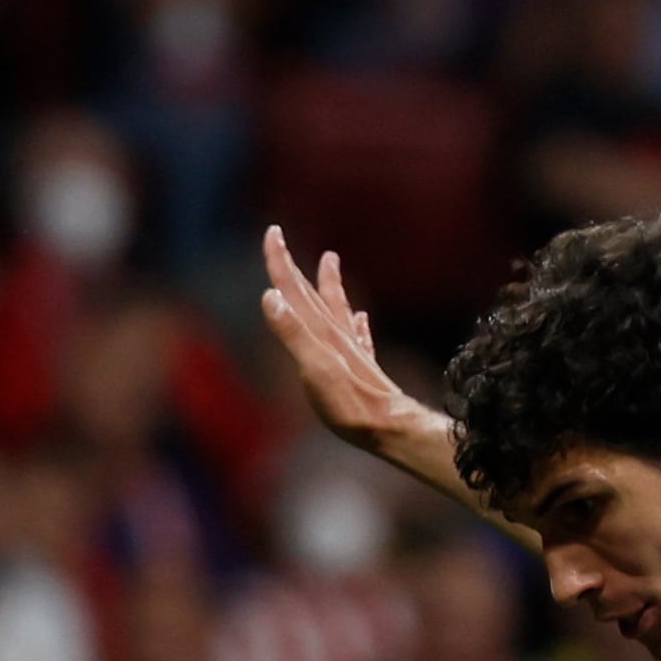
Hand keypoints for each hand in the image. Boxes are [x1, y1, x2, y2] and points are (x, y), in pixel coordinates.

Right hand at [260, 226, 439, 461]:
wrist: (389, 427)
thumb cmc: (350, 403)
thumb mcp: (315, 368)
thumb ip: (293, 333)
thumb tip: (270, 296)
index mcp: (321, 334)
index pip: (294, 291)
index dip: (280, 263)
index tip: (273, 233)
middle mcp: (336, 337)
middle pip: (311, 295)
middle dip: (293, 268)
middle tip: (280, 239)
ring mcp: (351, 352)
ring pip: (338, 309)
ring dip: (330, 285)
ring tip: (330, 260)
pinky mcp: (363, 370)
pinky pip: (359, 337)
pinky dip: (356, 323)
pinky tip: (361, 318)